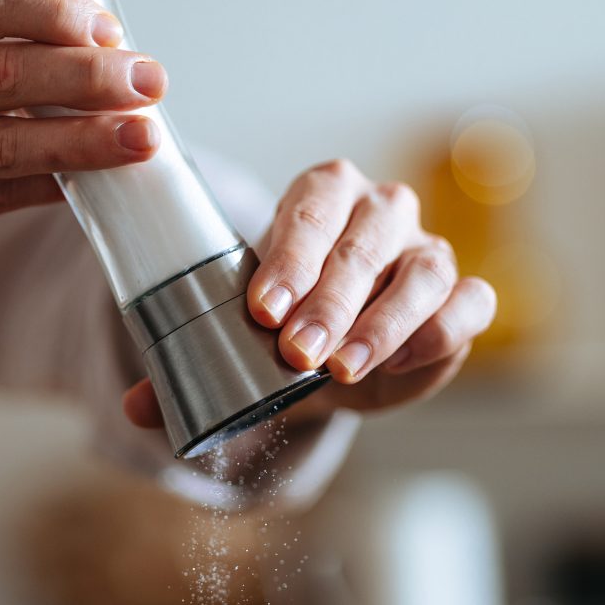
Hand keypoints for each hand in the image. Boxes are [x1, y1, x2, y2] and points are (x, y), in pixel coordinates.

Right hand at [0, 0, 166, 294]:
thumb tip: (91, 46)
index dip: (51, 11)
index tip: (108, 28)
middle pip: (1, 70)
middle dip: (89, 75)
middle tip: (150, 80)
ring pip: (6, 140)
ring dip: (87, 138)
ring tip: (143, 136)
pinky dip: (52, 185)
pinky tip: (94, 180)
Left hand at [122, 159, 495, 428]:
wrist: (340, 357)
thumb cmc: (289, 329)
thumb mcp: (239, 344)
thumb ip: (188, 370)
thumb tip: (136, 407)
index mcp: (323, 196)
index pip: (312, 207)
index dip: (290, 256)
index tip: (262, 310)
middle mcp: (381, 212)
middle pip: (364, 241)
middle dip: (330, 300)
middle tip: (296, 353)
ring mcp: (428, 251)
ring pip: (422, 271)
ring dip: (382, 323)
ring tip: (343, 370)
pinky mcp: (463, 297)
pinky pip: (469, 302)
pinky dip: (440, 331)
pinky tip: (400, 364)